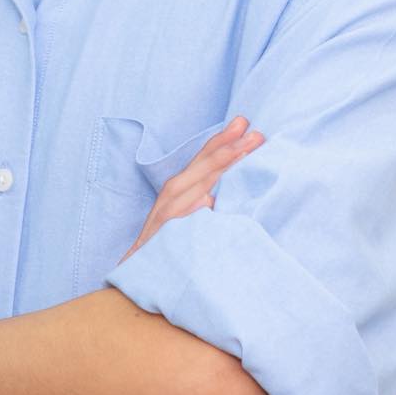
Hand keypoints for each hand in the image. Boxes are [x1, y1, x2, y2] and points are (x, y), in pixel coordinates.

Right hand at [117, 116, 265, 262]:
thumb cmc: (171, 238)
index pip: (206, 157)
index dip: (225, 139)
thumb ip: (210, 192)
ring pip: (196, 186)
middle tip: (255, 134)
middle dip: (230, 148)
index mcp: (183, 185)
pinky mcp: (164, 234)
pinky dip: (193, 208)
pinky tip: (206, 199)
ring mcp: (169, 212)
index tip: (246, 124)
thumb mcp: (191, 210)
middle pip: (205, 165)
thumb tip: (236, 182)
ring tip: (239, 153)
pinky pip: (180, 219)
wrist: (140, 269)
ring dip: (218, 167)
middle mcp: (174, 193)